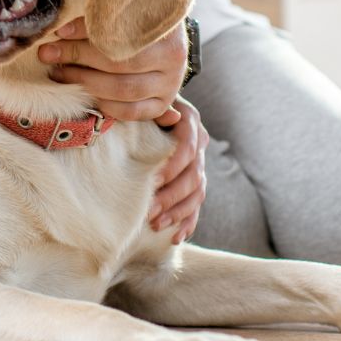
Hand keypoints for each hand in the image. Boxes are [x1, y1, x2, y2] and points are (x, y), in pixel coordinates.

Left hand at [37, 18, 186, 123]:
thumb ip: (101, 16)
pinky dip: (103, 105)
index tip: (59, 32)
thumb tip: (61, 32)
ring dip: (84, 82)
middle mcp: (174, 59)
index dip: (86, 34)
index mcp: (167, 29)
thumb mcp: (125, 9)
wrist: (164, 35)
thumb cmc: (137, 17)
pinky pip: (129, 112)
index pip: (121, 34)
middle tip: (48, 54)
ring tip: (59, 73)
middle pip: (119, 63)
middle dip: (77, 58)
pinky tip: (83, 93)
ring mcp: (170, 85)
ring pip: (123, 90)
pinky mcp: (161, 104)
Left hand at [149, 100, 208, 242]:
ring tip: (156, 225)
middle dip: (171, 197)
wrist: (150, 104)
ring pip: (197, 193)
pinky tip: (176, 237)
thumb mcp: (146, 103)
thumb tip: (171, 114)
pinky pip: (196, 205)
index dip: (171, 167)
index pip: (187, 149)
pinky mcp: (194, 180)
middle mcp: (199, 143)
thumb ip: (155, 108)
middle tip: (149, 212)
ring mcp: (199, 163)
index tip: (151, 181)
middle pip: (193, 176)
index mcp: (190, 122)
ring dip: (177, 212)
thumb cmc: (141, 104)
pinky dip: (188, 222)